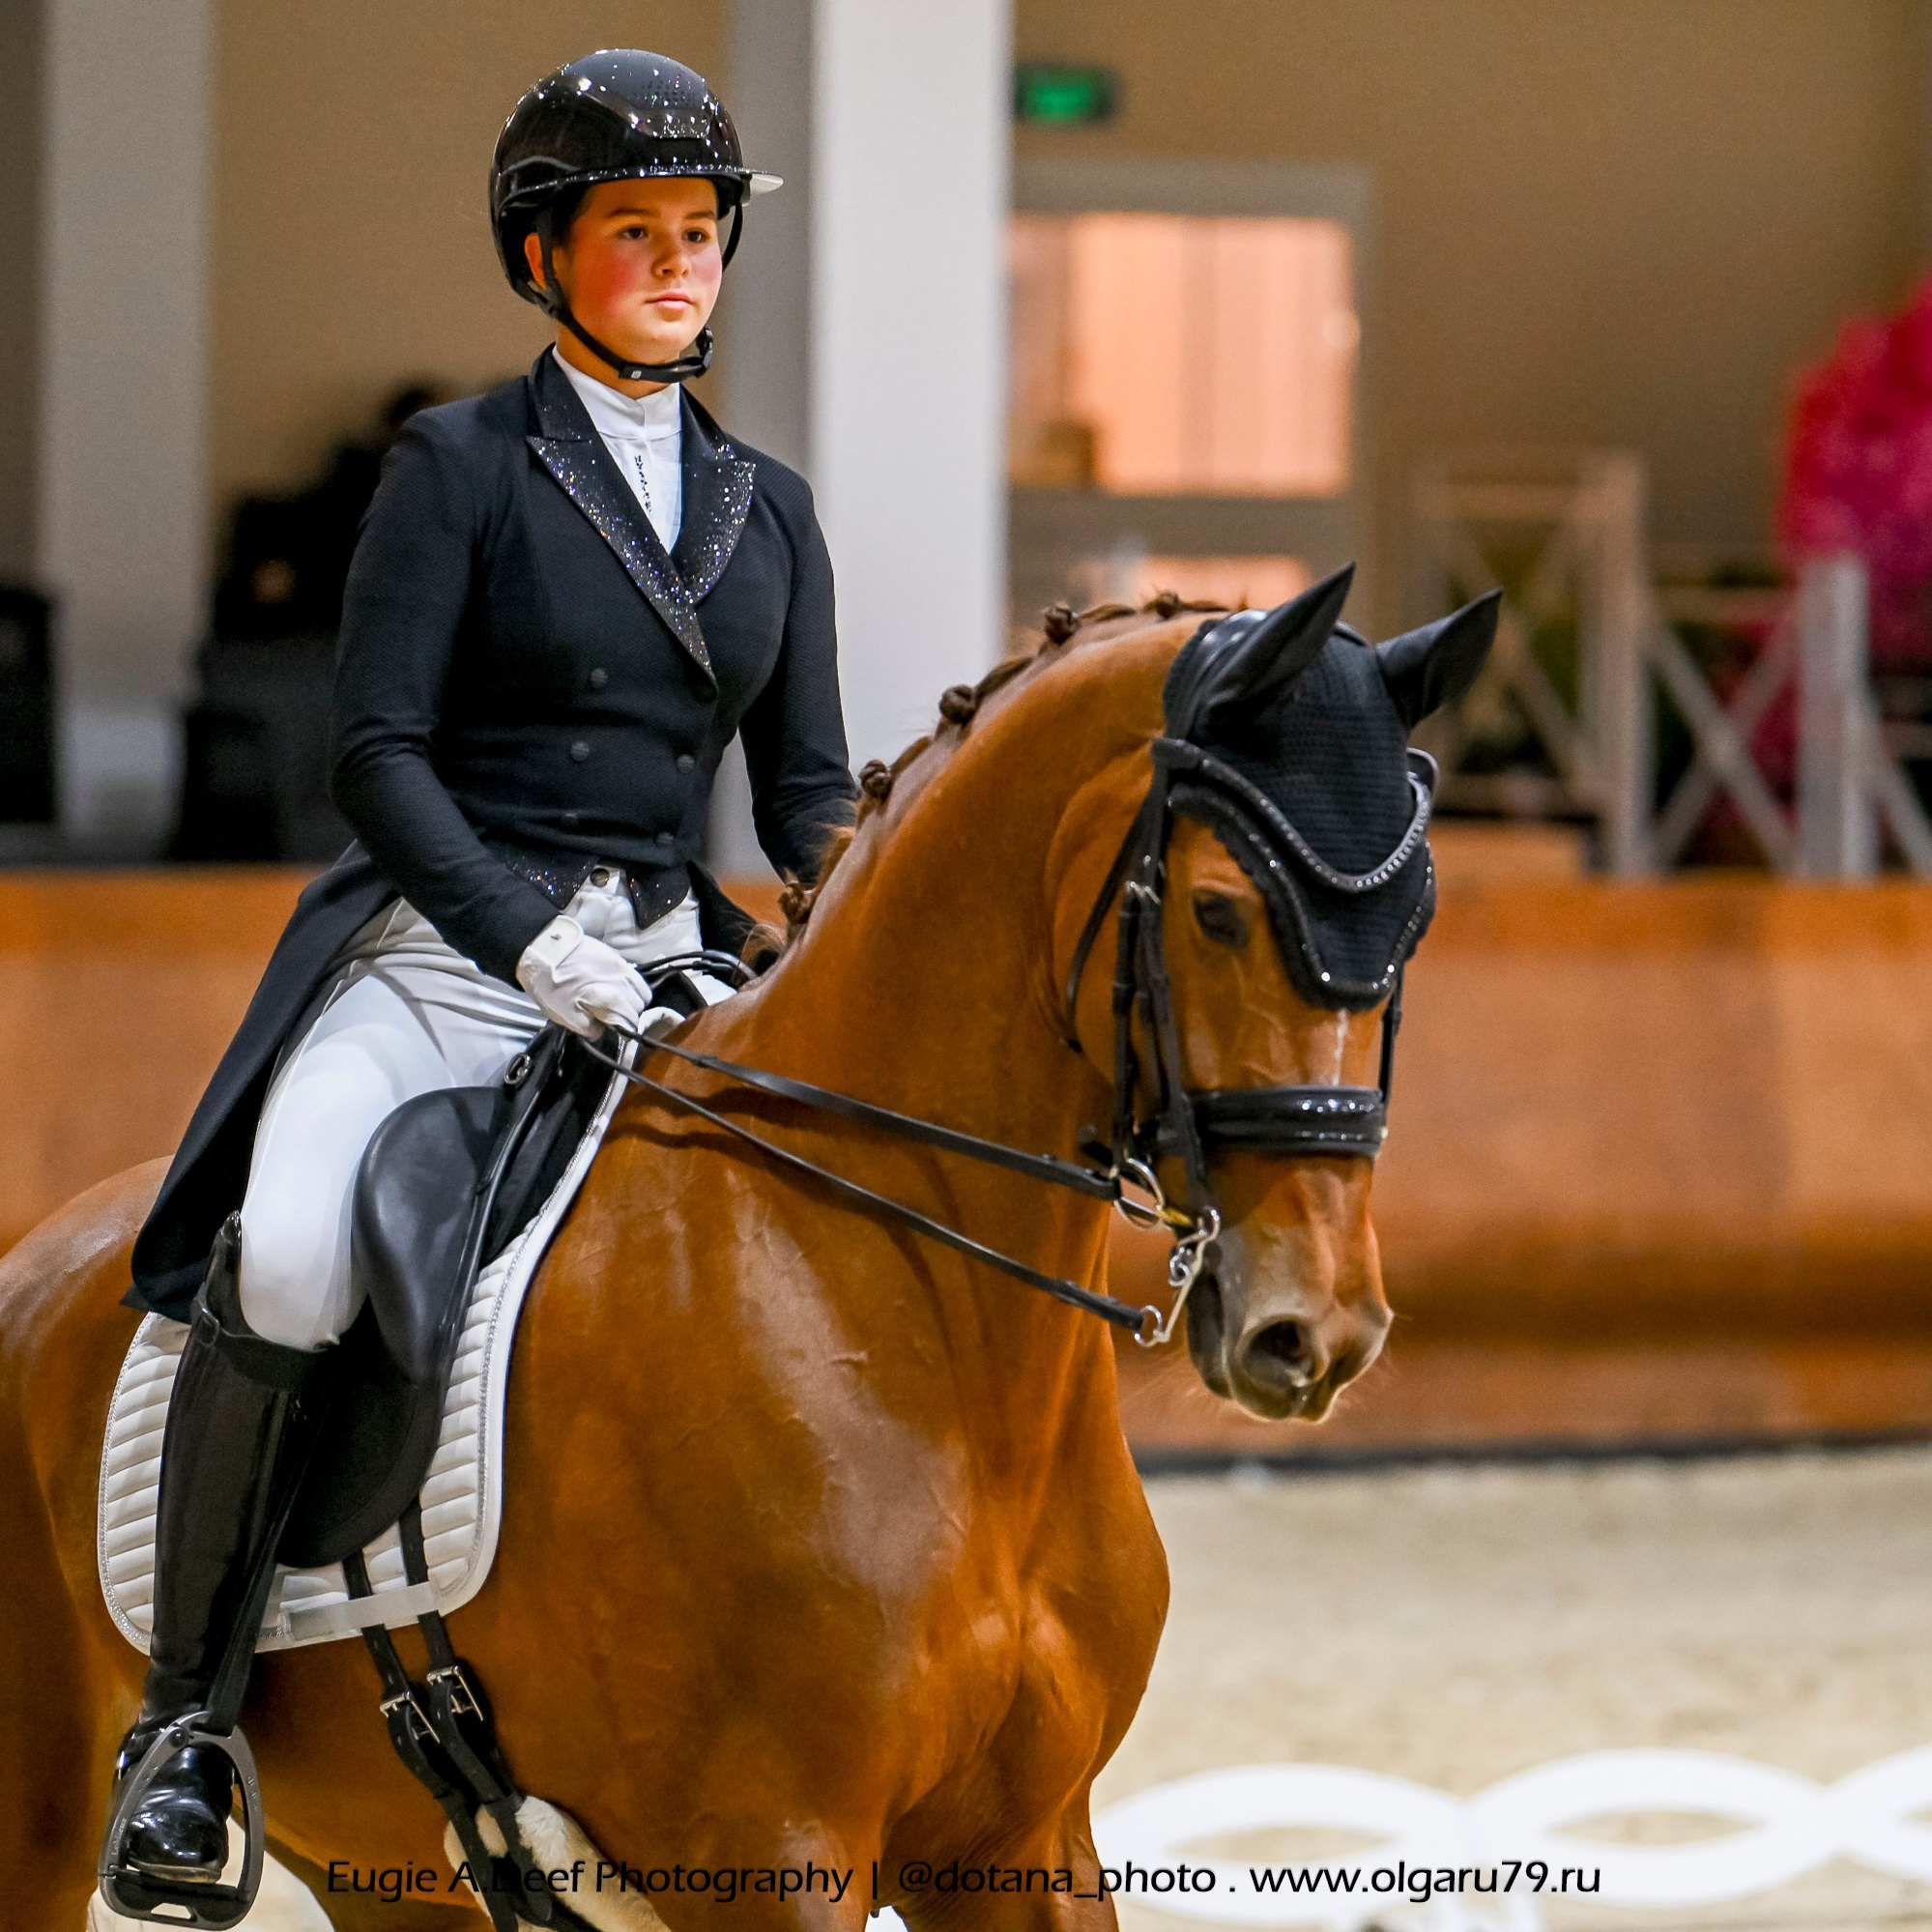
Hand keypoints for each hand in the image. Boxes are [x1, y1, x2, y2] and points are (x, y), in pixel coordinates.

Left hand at [515, 915, 652, 1038]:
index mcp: (612, 998)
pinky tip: (613, 986)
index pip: (632, 1022)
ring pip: (642, 990)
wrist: (542, 948)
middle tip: (612, 1017)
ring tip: (617, 1002)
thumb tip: (602, 1030)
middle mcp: (623, 982)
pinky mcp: (616, 955)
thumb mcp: (563, 1014)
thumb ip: (588, 1028)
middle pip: (640, 1006)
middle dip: (629, 1015)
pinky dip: (630, 985)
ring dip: (634, 1000)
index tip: (613, 1030)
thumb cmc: (550, 984)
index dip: (624, 1030)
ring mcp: (622, 966)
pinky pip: (634, 976)